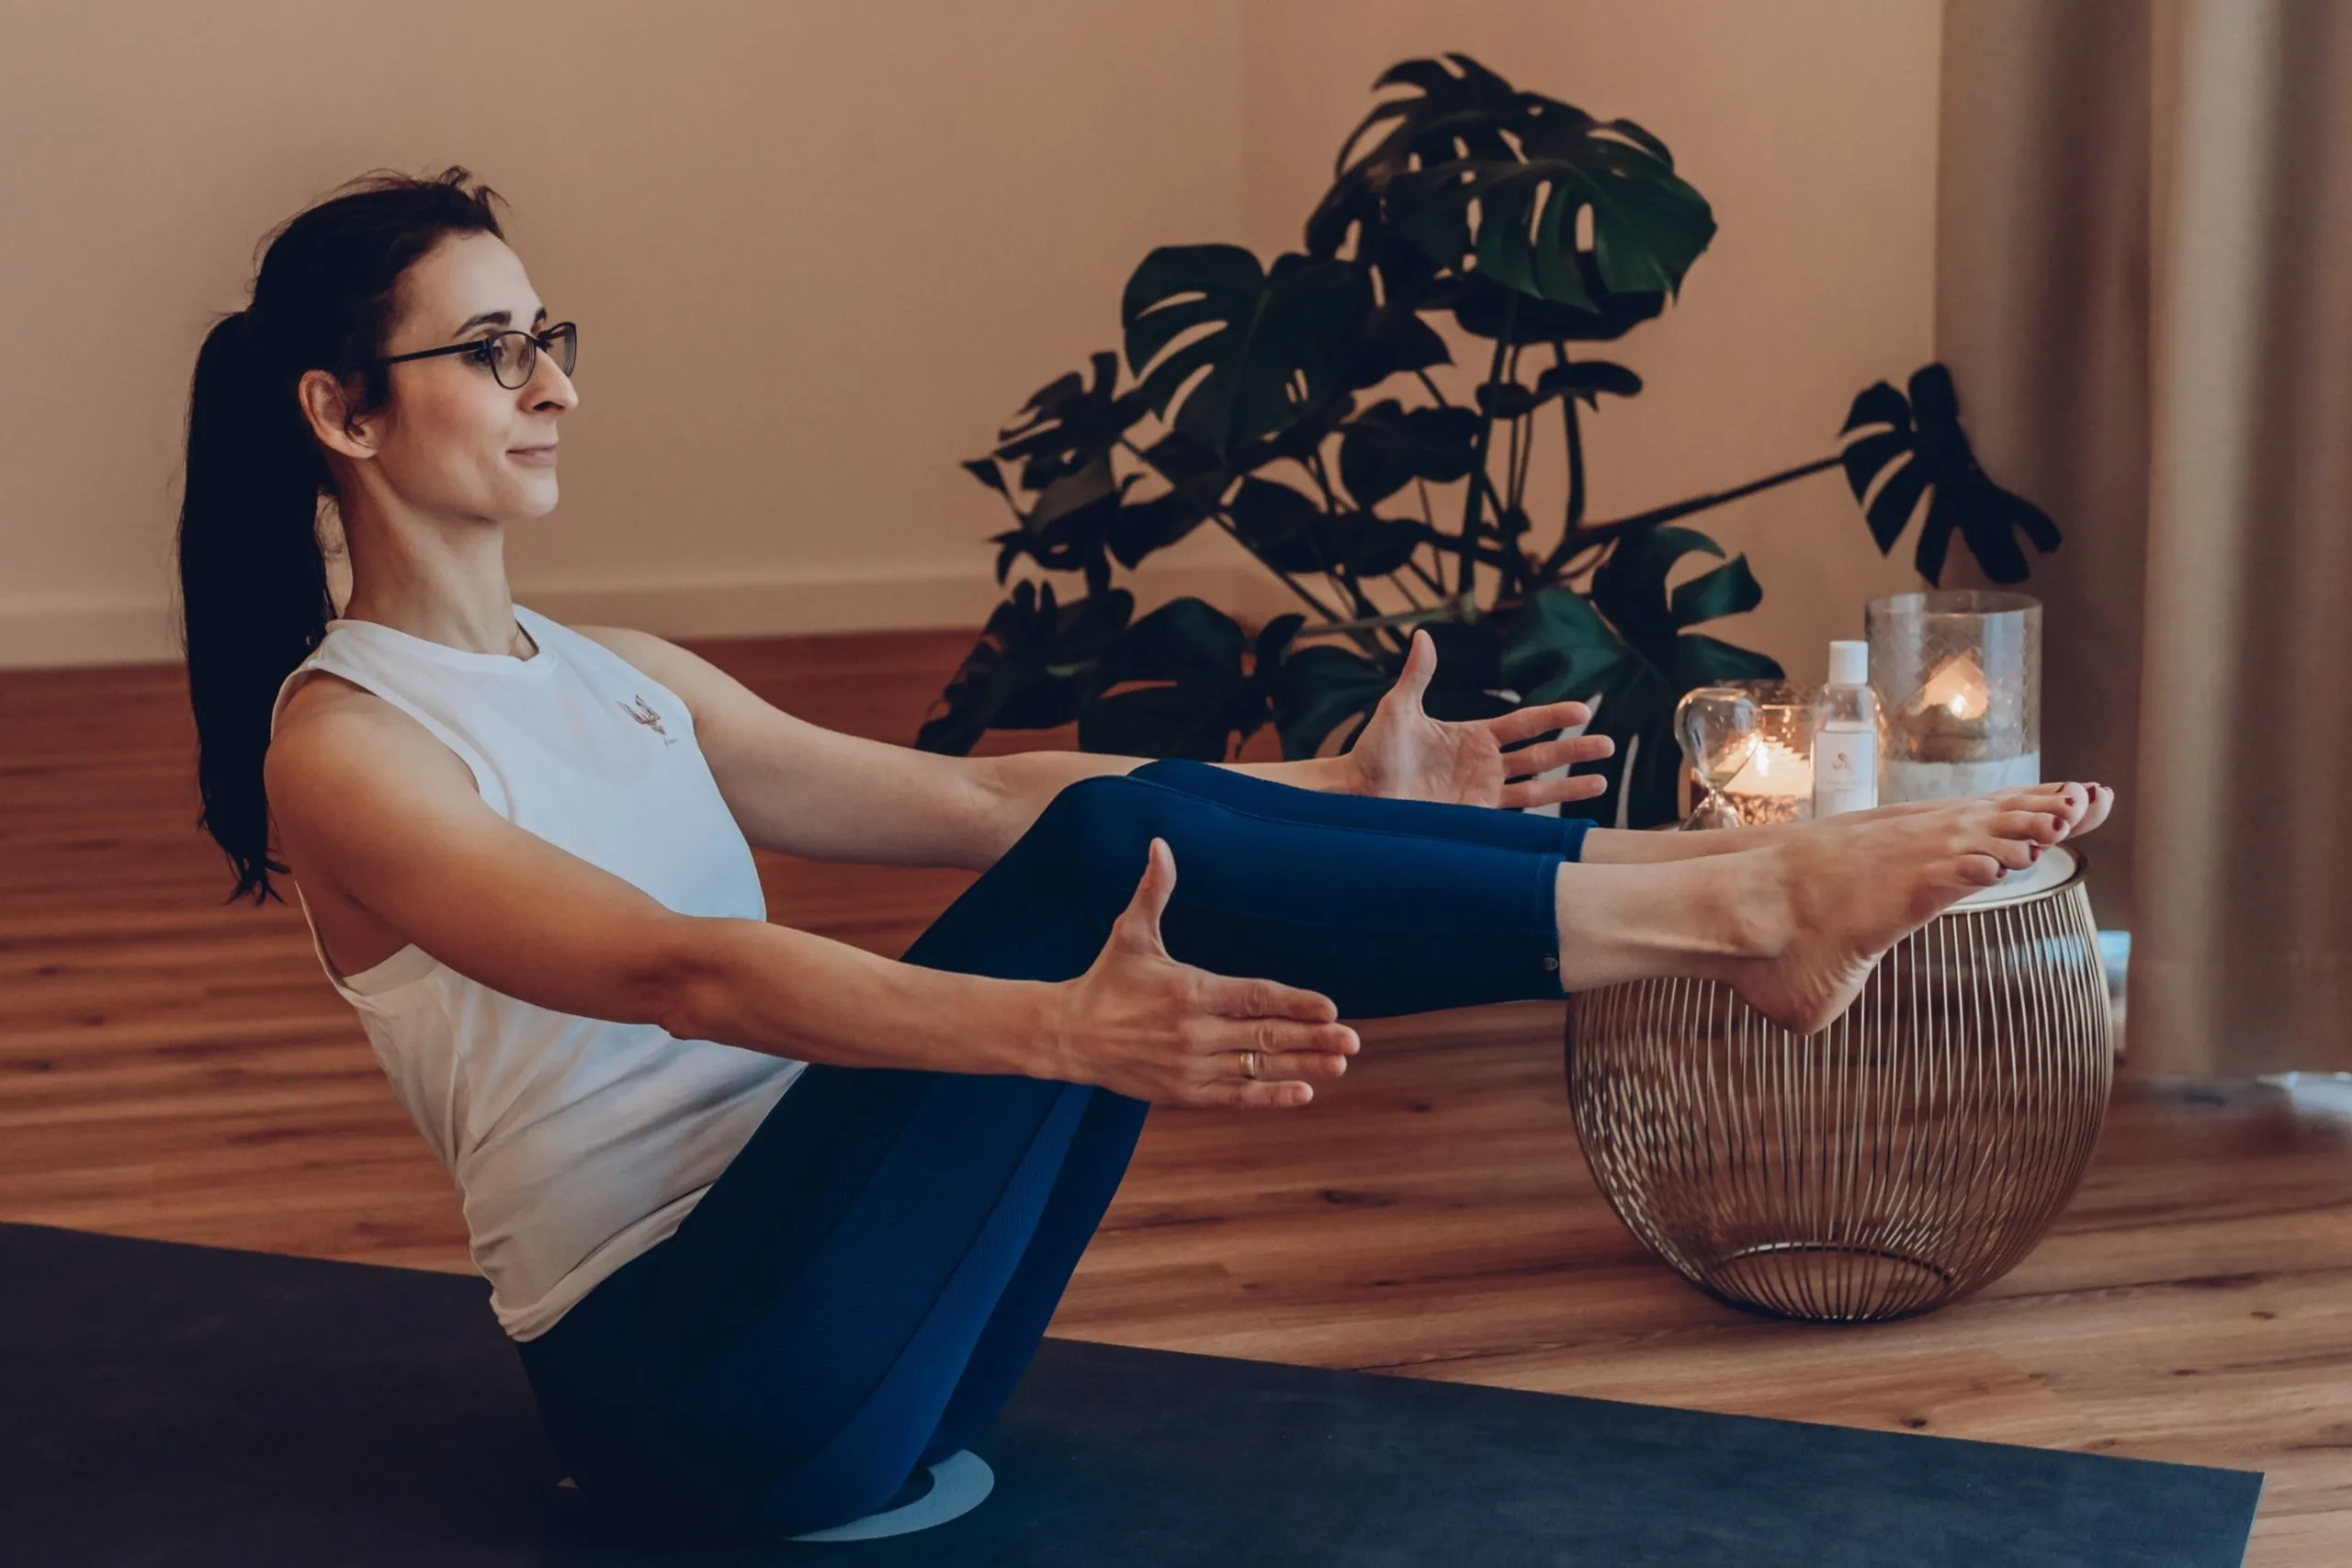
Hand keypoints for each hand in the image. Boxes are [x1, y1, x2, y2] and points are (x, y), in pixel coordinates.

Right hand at [1051, 839, 1357, 1108]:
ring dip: (1301, 1065)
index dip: (1294, 1002)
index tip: (1329, 1006)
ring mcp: (1190, 1066)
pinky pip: (1235, 1097)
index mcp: (1189, 990)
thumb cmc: (1106, 979)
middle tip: (1351, 1039)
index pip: (1253, 997)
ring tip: (1339, 1062)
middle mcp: (1193, 1032)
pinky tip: (1302, 1092)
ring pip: (1256, 1068)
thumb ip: (1154, 891)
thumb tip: (1160, 844)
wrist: (1069, 1035)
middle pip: (1264, 1036)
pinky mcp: (1183, 1093)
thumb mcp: (1130, 933)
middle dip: (1312, 1037)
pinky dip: (1269, 1097)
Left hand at [1343, 628, 1613, 809]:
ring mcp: (1481, 793)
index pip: (1523, 724)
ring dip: (1569, 785)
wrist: (1359, 795)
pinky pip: (1515, 818)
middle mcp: (1484, 765)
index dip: (1553, 717)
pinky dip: (1542, 817)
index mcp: (1472, 736)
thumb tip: (1423, 635)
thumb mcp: (1397, 710)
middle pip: (1540, 755)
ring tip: (1603, 783)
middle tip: (1608, 746)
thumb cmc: (1374, 751)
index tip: (1583, 711)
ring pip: (1536, 788)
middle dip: (1575, 750)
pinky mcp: (1474, 820)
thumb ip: (1416, 676)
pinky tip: (1567, 818)